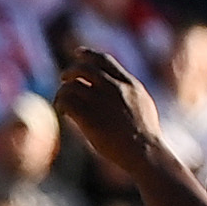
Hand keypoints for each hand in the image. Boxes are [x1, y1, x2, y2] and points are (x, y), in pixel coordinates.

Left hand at [49, 47, 162, 174]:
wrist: (145, 151)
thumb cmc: (146, 134)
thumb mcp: (143, 104)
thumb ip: (129, 92)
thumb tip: (121, 88)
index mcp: (128, 83)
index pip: (104, 60)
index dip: (88, 55)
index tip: (78, 54)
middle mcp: (114, 88)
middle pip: (83, 69)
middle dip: (70, 71)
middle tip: (63, 79)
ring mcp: (101, 102)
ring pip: (71, 86)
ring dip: (62, 92)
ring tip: (60, 102)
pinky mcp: (89, 117)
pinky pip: (67, 102)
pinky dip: (60, 104)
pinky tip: (62, 112)